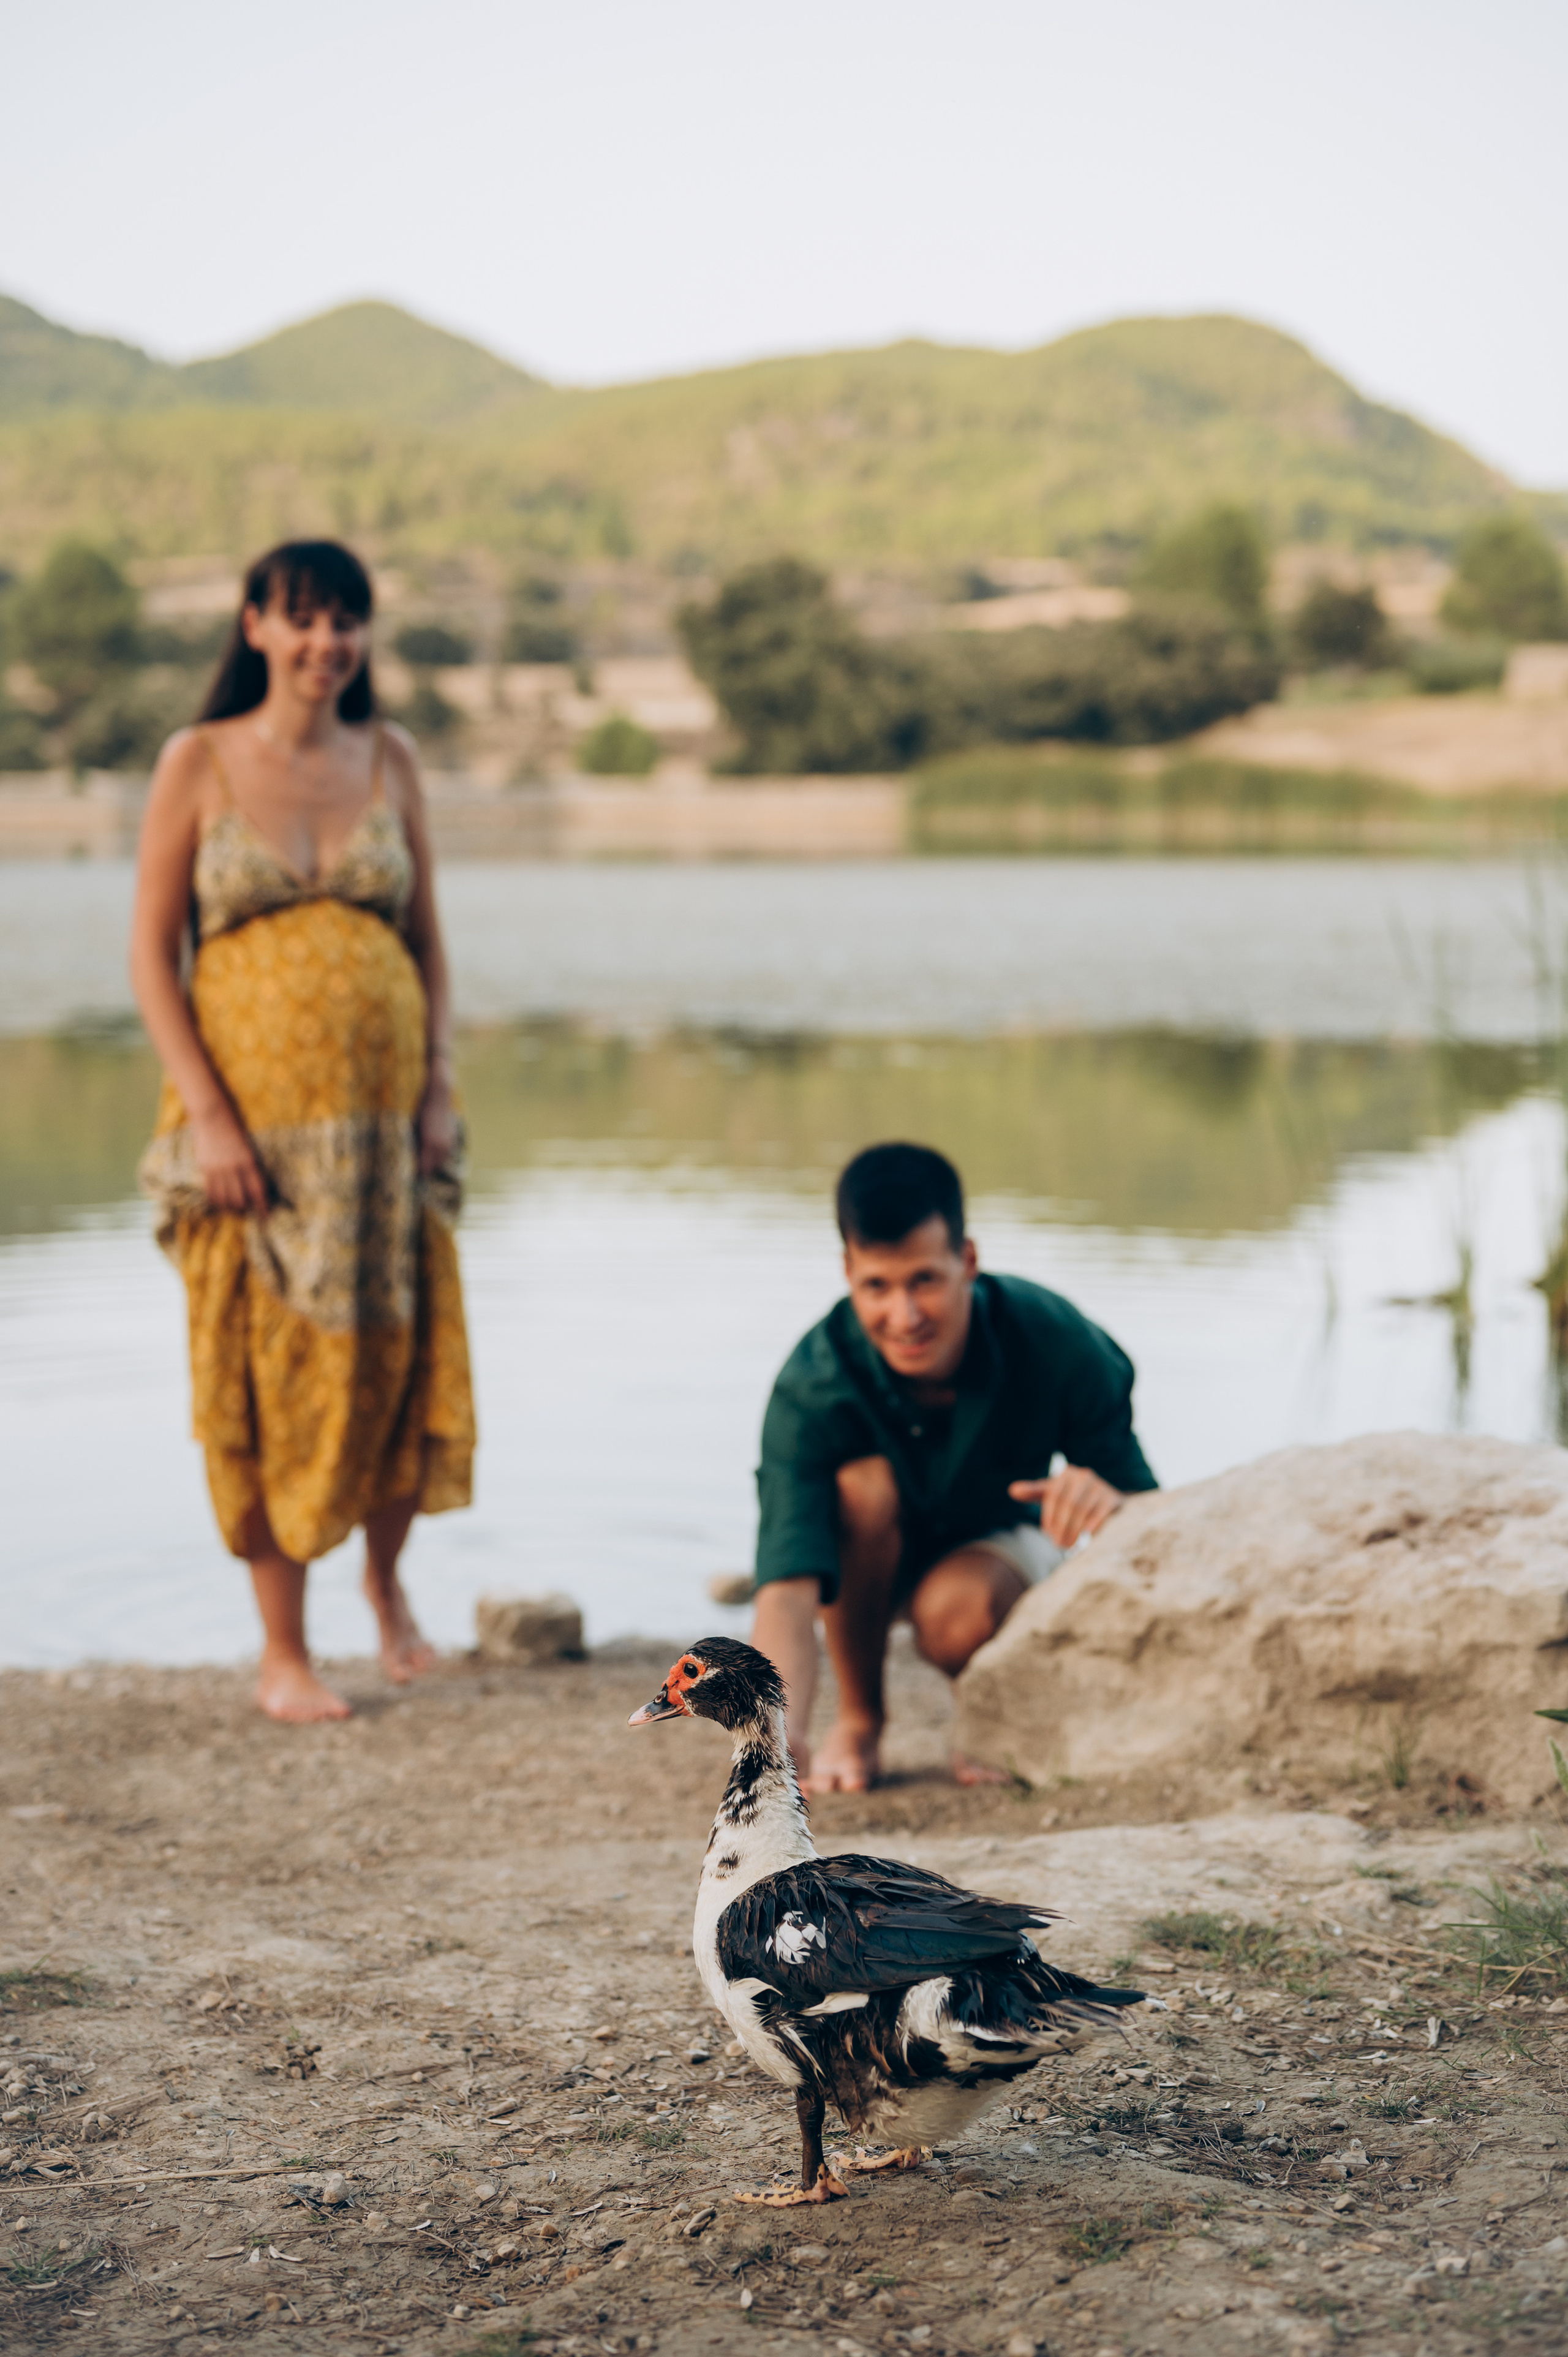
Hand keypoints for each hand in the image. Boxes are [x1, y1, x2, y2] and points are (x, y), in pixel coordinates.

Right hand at [191, 1101, 269, 1215]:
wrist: (212, 1113)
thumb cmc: (235, 1125)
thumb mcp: (249, 1145)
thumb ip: (251, 1163)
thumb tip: (254, 1183)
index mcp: (249, 1160)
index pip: (257, 1190)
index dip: (262, 1205)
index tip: (266, 1215)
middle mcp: (233, 1167)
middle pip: (240, 1199)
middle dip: (246, 1208)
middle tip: (249, 1210)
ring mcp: (217, 1168)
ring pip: (224, 1198)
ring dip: (231, 1207)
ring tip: (234, 1209)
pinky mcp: (204, 1167)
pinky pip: (210, 1191)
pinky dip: (216, 1200)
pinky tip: (220, 1202)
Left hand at [418, 1067, 458, 1175]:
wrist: (439, 1093)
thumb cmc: (421, 1108)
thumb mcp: (413, 1126)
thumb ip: (412, 1143)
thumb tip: (406, 1156)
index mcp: (430, 1144)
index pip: (424, 1167)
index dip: (416, 1174)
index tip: (408, 1180)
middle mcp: (441, 1145)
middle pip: (433, 1167)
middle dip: (424, 1172)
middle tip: (414, 1176)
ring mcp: (448, 1141)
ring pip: (441, 1160)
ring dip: (433, 1165)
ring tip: (424, 1169)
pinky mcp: (452, 1136)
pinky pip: (446, 1152)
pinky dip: (439, 1156)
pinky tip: (434, 1156)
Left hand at [1008, 1465, 1123, 1548]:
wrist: (1108, 1504)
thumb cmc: (1073, 1499)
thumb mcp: (1053, 1494)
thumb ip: (1034, 1492)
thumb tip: (1012, 1490)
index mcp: (1066, 1474)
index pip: (1053, 1495)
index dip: (1049, 1516)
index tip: (1047, 1534)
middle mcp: (1083, 1475)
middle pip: (1068, 1503)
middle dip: (1061, 1526)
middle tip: (1058, 1545)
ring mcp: (1100, 1485)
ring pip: (1082, 1510)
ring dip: (1074, 1530)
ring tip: (1068, 1545)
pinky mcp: (1113, 1498)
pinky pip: (1100, 1512)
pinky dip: (1092, 1526)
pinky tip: (1087, 1537)